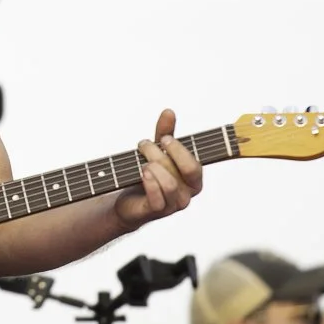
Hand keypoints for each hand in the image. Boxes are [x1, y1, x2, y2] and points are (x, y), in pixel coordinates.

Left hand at [114, 109, 202, 229]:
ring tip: (140, 161)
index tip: (164, 138)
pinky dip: (149, 182)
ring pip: (170, 183)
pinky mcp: (156, 212)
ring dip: (152, 166)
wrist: (127, 198)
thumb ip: (164, 132)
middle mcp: (187, 193)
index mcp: (193, 179)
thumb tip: (169, 111)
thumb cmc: (147, 174)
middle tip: (144, 145)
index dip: (180, 150)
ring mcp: (173, 205)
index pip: (195, 165)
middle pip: (183, 171)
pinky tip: (141, 173)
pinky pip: (157, 198)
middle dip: (162, 154)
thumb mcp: (156, 150)